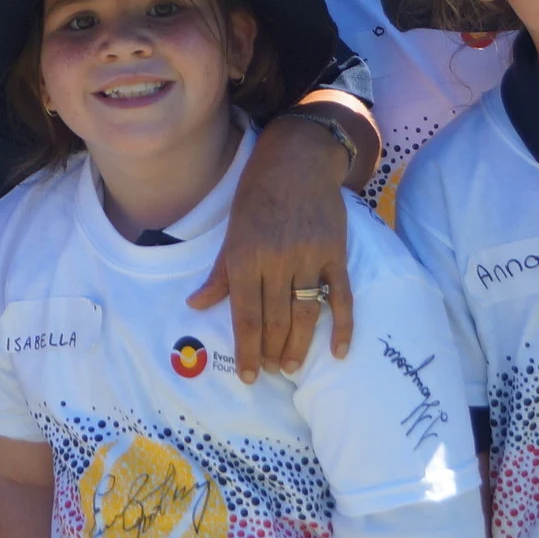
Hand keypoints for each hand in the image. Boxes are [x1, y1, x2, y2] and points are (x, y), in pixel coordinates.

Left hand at [192, 119, 353, 379]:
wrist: (296, 160)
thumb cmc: (256, 196)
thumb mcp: (231, 232)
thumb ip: (219, 274)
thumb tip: (195, 305)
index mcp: (245, 257)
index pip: (245, 316)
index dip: (247, 351)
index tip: (249, 376)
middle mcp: (275, 261)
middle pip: (276, 320)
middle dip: (272, 352)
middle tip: (272, 371)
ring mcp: (308, 257)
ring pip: (305, 314)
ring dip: (300, 346)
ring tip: (292, 366)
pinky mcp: (335, 253)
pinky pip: (340, 297)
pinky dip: (342, 326)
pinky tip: (340, 350)